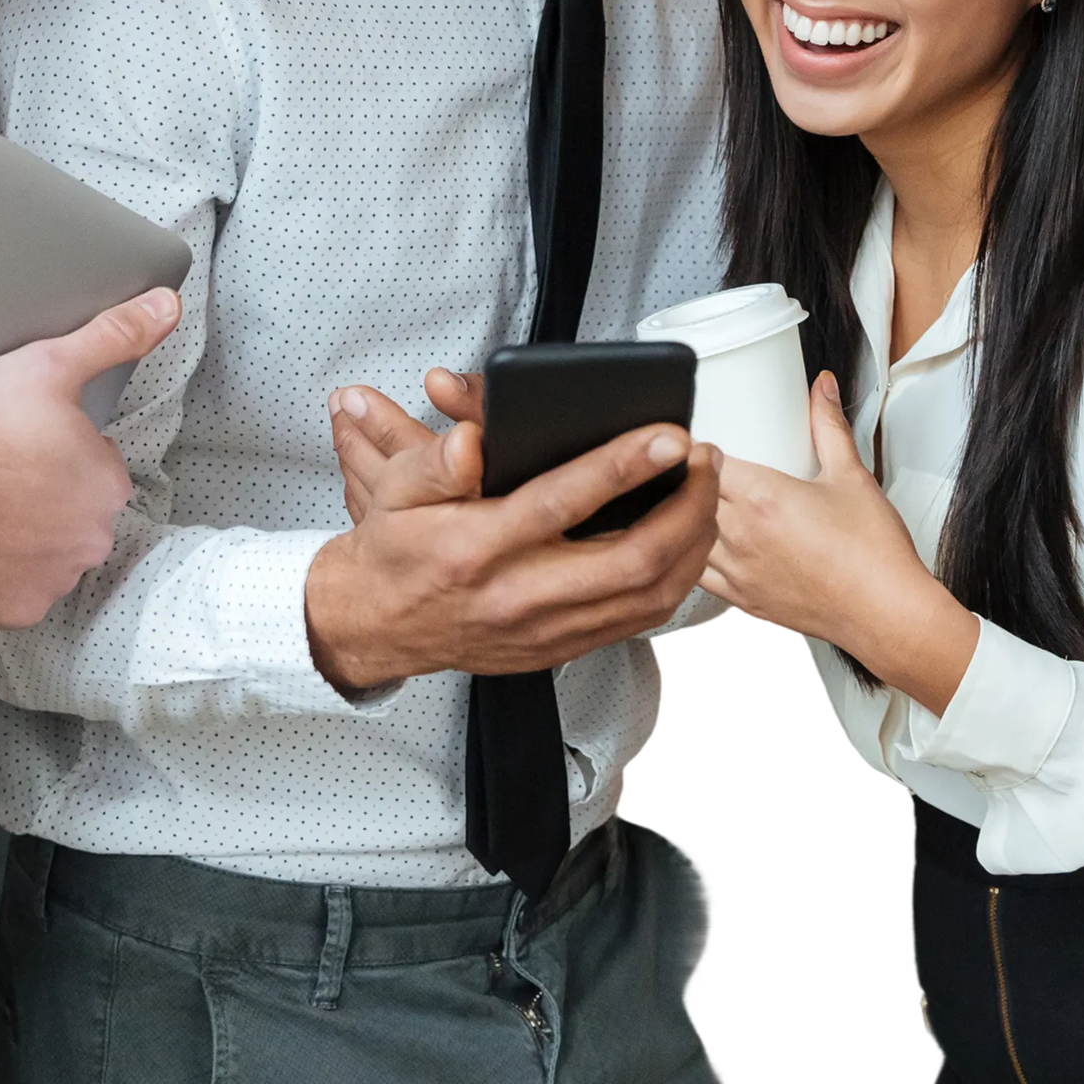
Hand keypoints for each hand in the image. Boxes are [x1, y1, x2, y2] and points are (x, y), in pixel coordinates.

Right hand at [0, 289, 170, 628]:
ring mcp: (54, 579)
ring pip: (47, 550)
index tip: (20, 439)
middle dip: (44, 493)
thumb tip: (166, 306)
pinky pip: (15, 590)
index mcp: (108, 483)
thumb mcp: (48, 365)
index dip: (56, 447)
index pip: (95, 462)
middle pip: (74, 509)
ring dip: (24, 533)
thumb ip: (113, 336)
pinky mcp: (14, 609)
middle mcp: (92, 538)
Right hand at [304, 381, 720, 693]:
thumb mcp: (392, 492)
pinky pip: (638, 619)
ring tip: (706, 492)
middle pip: (631, 559)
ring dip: (692, 542)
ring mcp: (546, 628)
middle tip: (705, 459)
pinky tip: (686, 542)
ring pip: (648, 595)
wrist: (376, 624)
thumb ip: (432, 461)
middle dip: (685, 505)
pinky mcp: (561, 647)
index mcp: (478, 547)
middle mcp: (519, 594)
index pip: (562, 503)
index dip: (623, 466)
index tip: (668, 436)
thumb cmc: (395, 550)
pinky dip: (676, 578)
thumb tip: (471, 439)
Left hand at [701, 375, 978, 711]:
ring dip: (689, 518)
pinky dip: (697, 556)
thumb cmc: (873, 553)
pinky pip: (699, 575)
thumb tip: (821, 389)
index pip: (702, 462)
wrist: (886, 613)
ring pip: (686, 537)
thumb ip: (829, 426)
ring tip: (702, 503)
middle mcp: (740, 536)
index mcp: (761, 498)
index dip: (698, 448)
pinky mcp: (743, 599)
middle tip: (701, 466)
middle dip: (690, 478)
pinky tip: (710, 544)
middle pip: (687, 496)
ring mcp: (737, 572)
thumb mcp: (851, 475)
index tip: (705, 441)